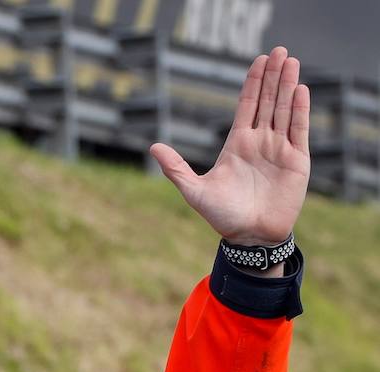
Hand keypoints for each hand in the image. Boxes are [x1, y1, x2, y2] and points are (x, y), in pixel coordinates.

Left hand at [150, 46, 309, 246]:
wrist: (249, 237)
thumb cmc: (222, 216)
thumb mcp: (194, 191)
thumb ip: (176, 168)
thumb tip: (154, 146)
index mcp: (237, 144)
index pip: (247, 106)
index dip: (252, 83)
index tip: (256, 61)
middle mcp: (260, 142)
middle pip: (268, 101)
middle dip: (272, 76)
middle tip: (277, 50)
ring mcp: (279, 149)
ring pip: (285, 110)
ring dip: (288, 86)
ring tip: (290, 61)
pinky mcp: (297, 161)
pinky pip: (299, 130)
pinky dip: (300, 110)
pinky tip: (301, 89)